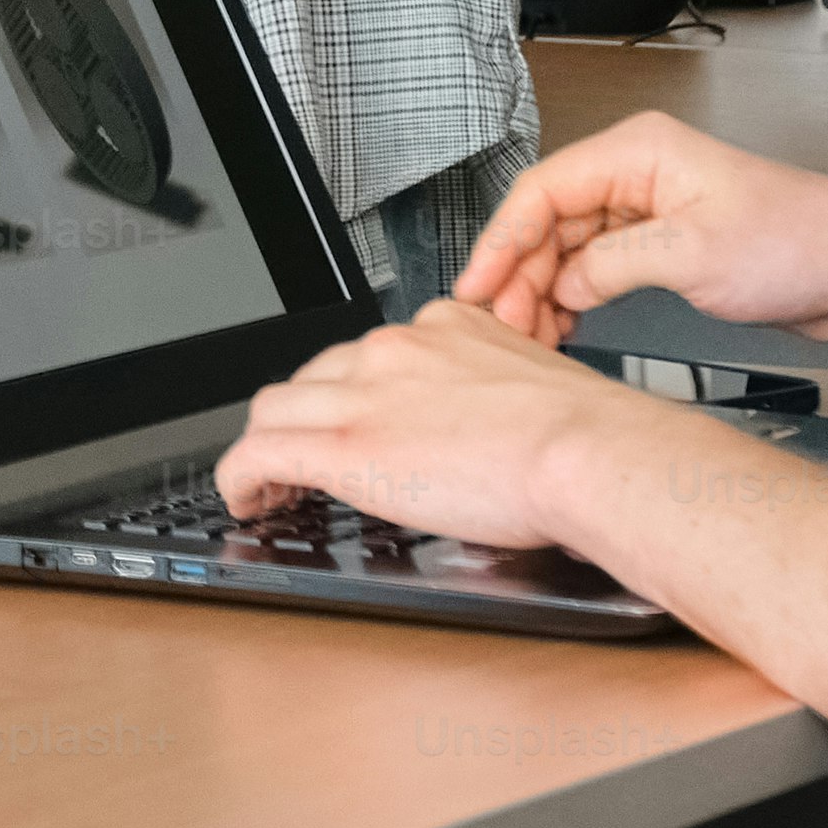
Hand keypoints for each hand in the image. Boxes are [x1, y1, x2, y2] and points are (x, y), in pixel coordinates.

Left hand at [215, 301, 660, 549]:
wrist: (588, 451)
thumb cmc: (587, 436)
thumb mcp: (537, 386)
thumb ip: (497, 394)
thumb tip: (492, 427)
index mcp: (444, 327)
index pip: (371, 354)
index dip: (351, 395)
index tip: (355, 420)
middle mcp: (394, 349)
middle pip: (313, 375)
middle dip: (303, 416)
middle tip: (305, 458)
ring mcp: (364, 393)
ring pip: (275, 408)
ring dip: (267, 446)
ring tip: (272, 485)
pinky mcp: (344, 445)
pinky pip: (259, 453)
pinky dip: (240, 479)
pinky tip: (248, 501)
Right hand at [447, 113, 827, 349]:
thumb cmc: (803, 243)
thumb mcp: (692, 255)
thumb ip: (612, 267)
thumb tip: (565, 284)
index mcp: (639, 153)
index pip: (541, 189)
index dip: (501, 241)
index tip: (478, 285)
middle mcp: (641, 173)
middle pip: (549, 219)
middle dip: (520, 272)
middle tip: (503, 322)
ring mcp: (652, 209)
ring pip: (570, 245)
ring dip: (546, 289)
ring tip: (529, 333)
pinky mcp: (666, 243)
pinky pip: (599, 265)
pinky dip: (577, 295)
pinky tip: (565, 324)